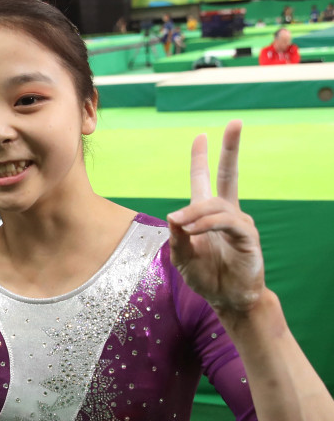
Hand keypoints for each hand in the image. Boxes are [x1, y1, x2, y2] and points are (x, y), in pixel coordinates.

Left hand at [167, 120, 264, 314]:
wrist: (227, 298)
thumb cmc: (205, 276)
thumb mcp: (181, 255)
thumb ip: (176, 236)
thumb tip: (174, 215)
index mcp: (207, 213)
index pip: (204, 180)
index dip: (202, 159)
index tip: (201, 136)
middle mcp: (226, 212)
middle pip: (228, 175)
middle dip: (230, 149)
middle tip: (235, 123)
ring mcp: (239, 222)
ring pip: (215, 205)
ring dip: (194, 214)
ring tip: (181, 226)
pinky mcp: (247, 236)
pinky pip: (226, 222)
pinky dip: (207, 224)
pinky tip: (193, 229)